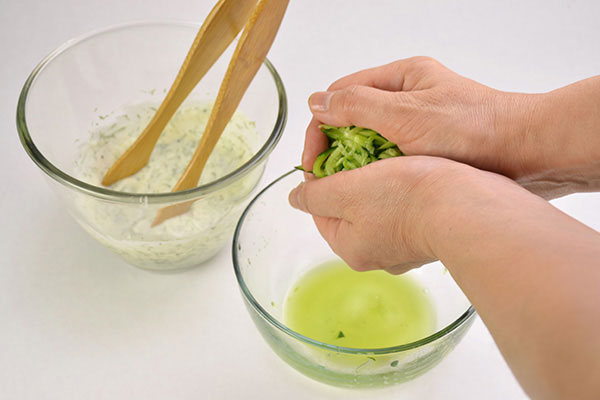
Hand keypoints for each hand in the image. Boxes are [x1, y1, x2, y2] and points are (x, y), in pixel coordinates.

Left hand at [289, 155, 520, 273]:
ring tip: (376, 147)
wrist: (471, 206)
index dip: (316, 169)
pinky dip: (396, 183)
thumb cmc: (407, 199)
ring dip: (371, 175)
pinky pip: (400, 204)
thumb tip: (295, 199)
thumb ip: (315, 195)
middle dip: (345, 172)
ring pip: (374, 203)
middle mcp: (375, 253)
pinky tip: (402, 163)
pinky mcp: (427, 232)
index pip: (318, 205)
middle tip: (351, 141)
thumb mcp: (347, 192)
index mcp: (350, 248)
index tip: (323, 140)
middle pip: (346, 205)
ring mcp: (403, 246)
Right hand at [303, 57, 599, 197]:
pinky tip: (379, 188)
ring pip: (372, 140)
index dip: (320, 126)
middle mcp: (407, 97)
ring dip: (359, 163)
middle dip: (338, 147)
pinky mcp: (430, 146)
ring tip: (353, 186)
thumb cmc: (472, 130)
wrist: (526, 153)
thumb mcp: (407, 115)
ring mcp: (419, 122)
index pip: (341, 95)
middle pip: (354, 118)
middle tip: (330, 180)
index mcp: (400, 78)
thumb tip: (316, 102)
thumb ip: (358, 106)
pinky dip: (381, 171)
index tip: (313, 161)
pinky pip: (392, 157)